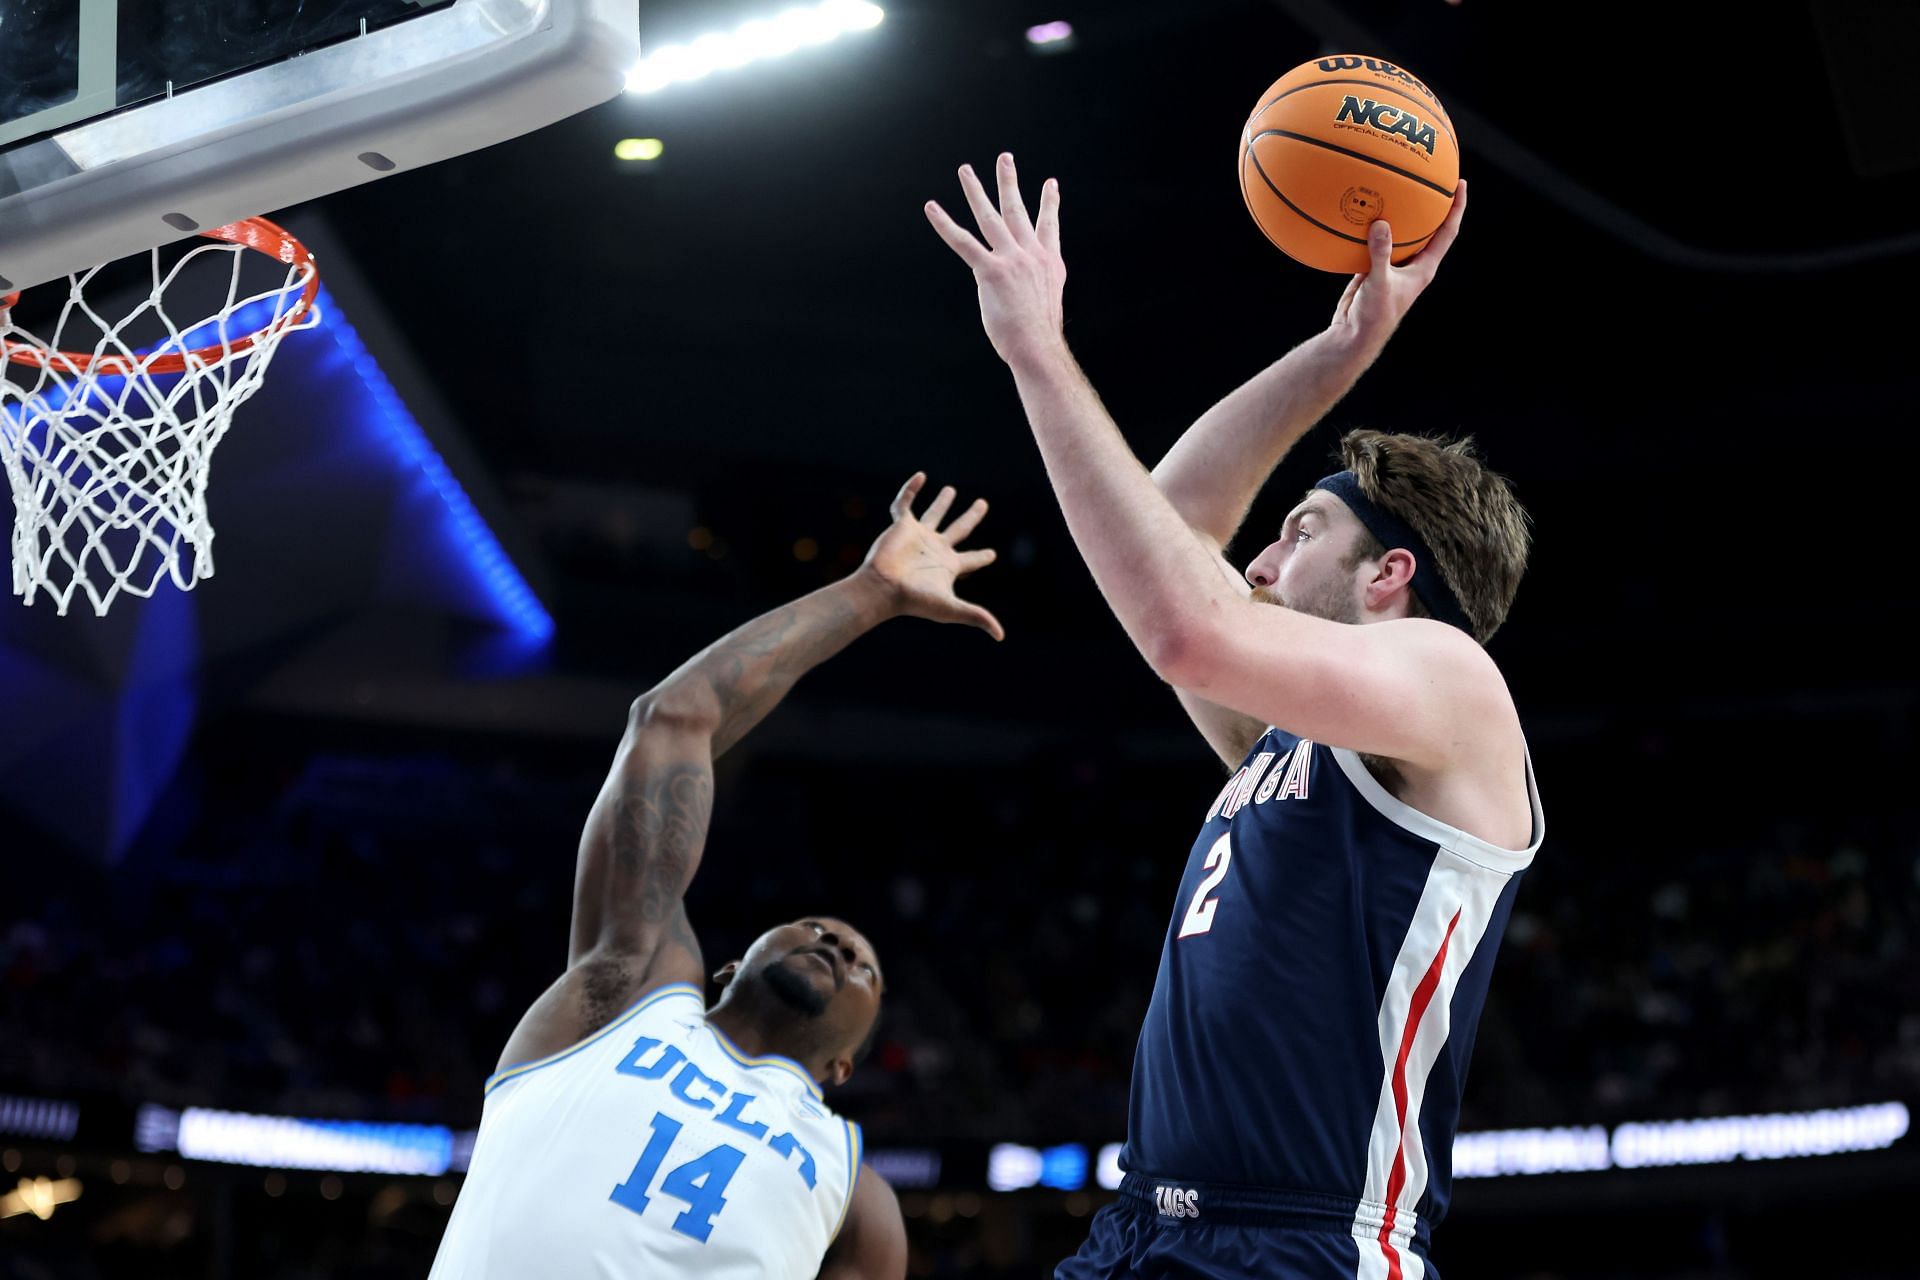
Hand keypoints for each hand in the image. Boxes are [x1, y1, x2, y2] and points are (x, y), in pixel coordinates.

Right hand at [858, 473, 1004, 640]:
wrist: (884, 588)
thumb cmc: (914, 600)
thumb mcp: (951, 608)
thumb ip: (977, 617)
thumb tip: (1000, 636)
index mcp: (948, 566)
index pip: (970, 560)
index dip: (982, 557)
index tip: (992, 554)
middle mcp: (935, 549)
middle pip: (958, 529)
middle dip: (971, 517)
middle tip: (983, 504)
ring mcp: (918, 536)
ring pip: (934, 514)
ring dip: (942, 502)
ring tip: (951, 490)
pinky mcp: (901, 526)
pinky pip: (905, 503)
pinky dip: (910, 489)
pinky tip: (920, 476)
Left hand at [925, 153, 1065, 370]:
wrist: (1038, 345)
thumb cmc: (1039, 335)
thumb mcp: (1046, 304)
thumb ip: (1036, 288)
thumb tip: (1025, 293)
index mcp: (1049, 263)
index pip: (1049, 226)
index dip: (1050, 204)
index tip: (1051, 184)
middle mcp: (1031, 254)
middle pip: (1018, 211)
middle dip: (1009, 182)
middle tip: (1005, 158)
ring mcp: (1011, 260)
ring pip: (990, 217)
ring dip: (976, 190)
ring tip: (966, 170)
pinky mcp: (991, 271)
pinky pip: (963, 241)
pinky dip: (945, 224)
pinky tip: (932, 208)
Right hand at [1329, 179, 1466, 349]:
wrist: (1354, 334)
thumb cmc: (1374, 314)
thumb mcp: (1379, 282)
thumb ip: (1381, 253)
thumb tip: (1381, 223)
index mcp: (1423, 268)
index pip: (1447, 233)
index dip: (1456, 208)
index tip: (1460, 184)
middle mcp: (1412, 265)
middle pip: (1427, 228)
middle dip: (1431, 204)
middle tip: (1431, 177)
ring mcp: (1393, 266)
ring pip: (1400, 234)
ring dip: (1398, 214)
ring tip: (1393, 187)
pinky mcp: (1373, 268)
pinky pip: (1374, 242)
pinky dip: (1368, 228)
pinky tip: (1358, 213)